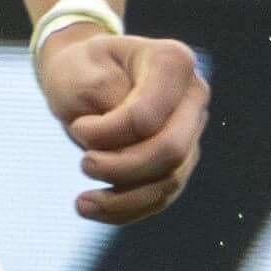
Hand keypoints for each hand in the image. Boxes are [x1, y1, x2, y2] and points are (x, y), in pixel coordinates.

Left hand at [39, 21, 205, 223]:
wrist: (84, 75)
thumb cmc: (80, 70)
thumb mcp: (79, 76)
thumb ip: (106, 109)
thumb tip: (130, 152)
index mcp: (173, 62)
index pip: (147, 117)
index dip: (108, 133)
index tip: (78, 126)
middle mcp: (193, 96)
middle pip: (170, 150)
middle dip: (121, 168)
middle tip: (84, 164)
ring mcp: (191, 130)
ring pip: (169, 180)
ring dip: (123, 199)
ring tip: (83, 203)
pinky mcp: (181, 160)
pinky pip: (162, 195)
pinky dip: (127, 209)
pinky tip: (94, 208)